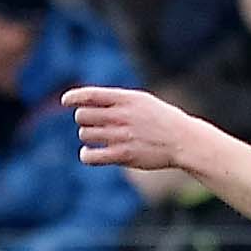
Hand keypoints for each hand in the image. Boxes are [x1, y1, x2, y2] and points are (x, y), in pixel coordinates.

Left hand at [64, 85, 203, 173]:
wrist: (184, 140)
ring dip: (89, 136)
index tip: (66, 102)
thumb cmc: (163, 120)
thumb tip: (87, 103)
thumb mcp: (143, 101)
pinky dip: (87, 154)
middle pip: (82, 115)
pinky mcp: (122, 155)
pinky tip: (92, 153)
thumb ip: (117, 101)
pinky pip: (90, 155)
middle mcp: (122, 116)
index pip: (89, 95)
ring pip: (85, 134)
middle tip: (97, 124)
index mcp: (127, 99)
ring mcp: (121, 136)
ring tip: (101, 139)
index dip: (73, 98)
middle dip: (86, 119)